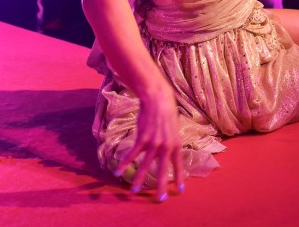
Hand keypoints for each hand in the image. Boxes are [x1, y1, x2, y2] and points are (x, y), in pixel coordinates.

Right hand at [116, 86, 184, 201]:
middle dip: (161, 186)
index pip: (179, 164)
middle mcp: (166, 146)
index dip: (180, 177)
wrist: (158, 99)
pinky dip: (124, 163)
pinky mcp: (142, 139)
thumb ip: (171, 141)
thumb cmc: (167, 113)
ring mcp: (154, 143)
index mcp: (176, 144)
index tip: (181, 190)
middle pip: (163, 170)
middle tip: (160, 199)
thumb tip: (169, 151)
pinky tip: (118, 172)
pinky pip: (132, 155)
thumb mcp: (174, 129)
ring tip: (134, 191)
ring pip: (145, 166)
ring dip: (139, 179)